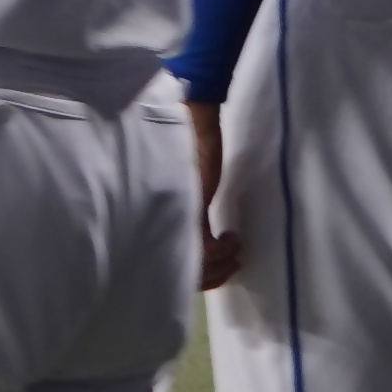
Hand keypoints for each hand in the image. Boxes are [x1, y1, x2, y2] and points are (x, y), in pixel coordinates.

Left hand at [175, 75, 244, 295]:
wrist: (192, 118)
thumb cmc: (186, 142)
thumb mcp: (185, 182)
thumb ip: (185, 209)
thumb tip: (194, 233)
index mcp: (157, 214)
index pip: (169, 261)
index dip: (197, 273)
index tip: (219, 268)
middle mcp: (161, 219)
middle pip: (183, 267)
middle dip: (211, 274)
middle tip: (231, 265)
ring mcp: (175, 216)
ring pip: (195, 261)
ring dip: (219, 264)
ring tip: (234, 252)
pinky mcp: (189, 209)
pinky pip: (202, 247)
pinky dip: (220, 250)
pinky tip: (232, 239)